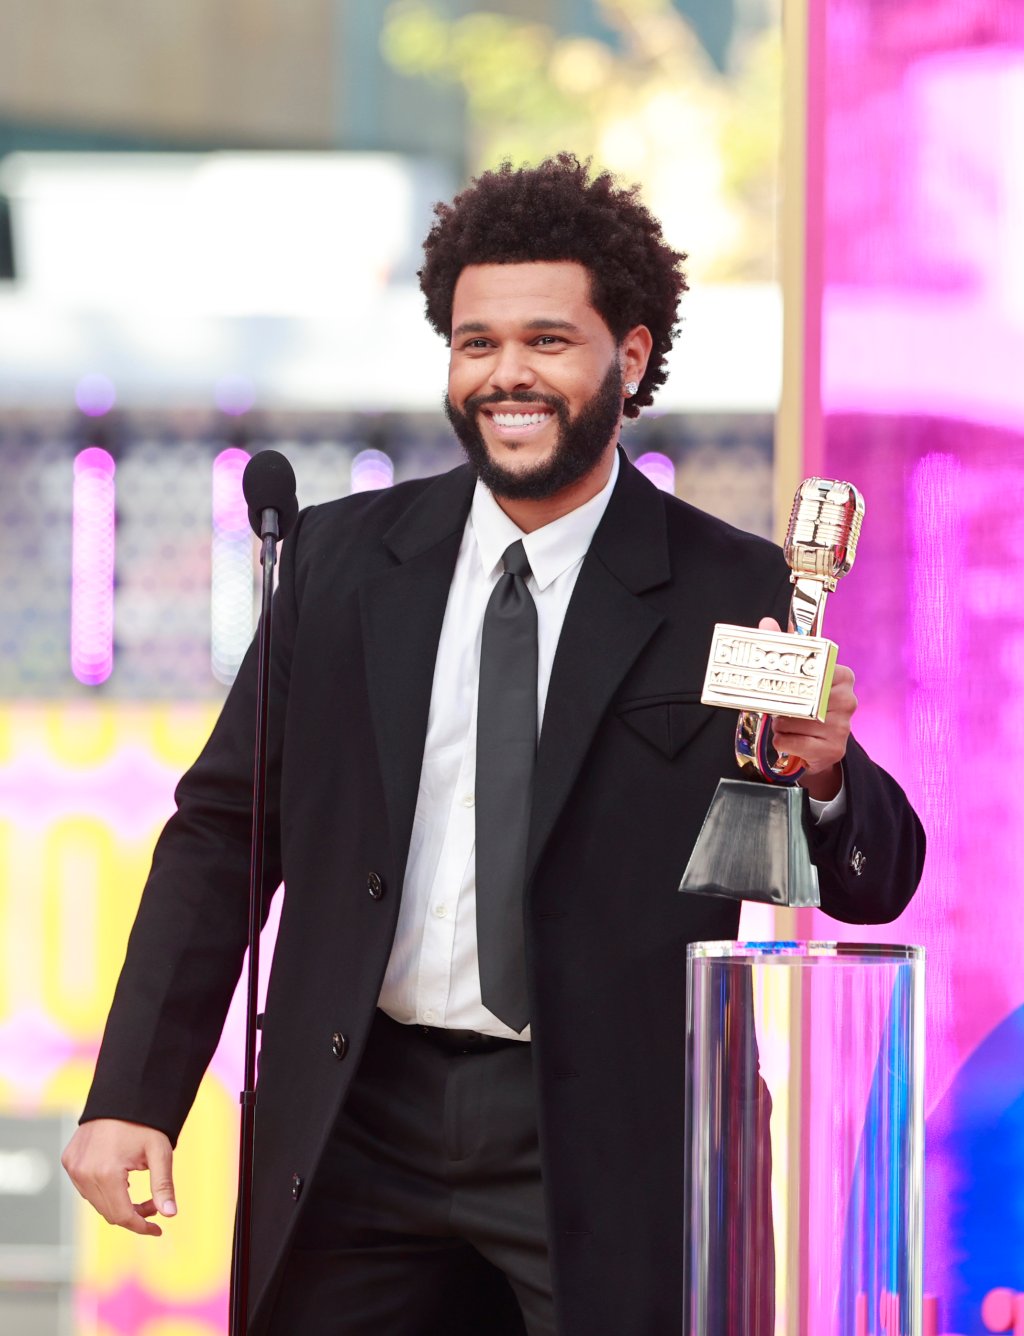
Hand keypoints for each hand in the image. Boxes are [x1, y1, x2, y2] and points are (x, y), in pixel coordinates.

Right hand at [62, 1119, 175, 1236]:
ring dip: (117, 1204)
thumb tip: (171, 1214)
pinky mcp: (69, 1161)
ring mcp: (73, 1168)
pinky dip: (103, 1191)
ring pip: (96, 1202)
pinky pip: (85, 1188)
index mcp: (106, 1173)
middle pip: (109, 1212)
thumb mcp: (159, 1152)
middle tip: (153, 1205)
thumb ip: (163, 1184)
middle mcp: (84, 1173)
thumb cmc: (143, 1123)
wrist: (121, 1095)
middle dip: (133, 1215)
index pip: (122, 1215)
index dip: (141, 1226)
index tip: (158, 1229)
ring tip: (138, 1191)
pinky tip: (120, 1181)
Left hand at [758, 616, 856, 801]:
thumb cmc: (807, 706)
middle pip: (802, 697)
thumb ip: (783, 647)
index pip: (815, 670)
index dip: (795, 679)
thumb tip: (766, 622)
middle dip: (784, 704)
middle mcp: (848, 701)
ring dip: (781, 724)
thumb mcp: (798, 676)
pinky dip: (782, 741)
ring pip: (794, 721)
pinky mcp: (833, 750)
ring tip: (787, 724)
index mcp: (843, 677)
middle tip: (782, 707)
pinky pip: (791, 742)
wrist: (819, 748)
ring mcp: (843, 728)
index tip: (790, 684)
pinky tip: (789, 740)